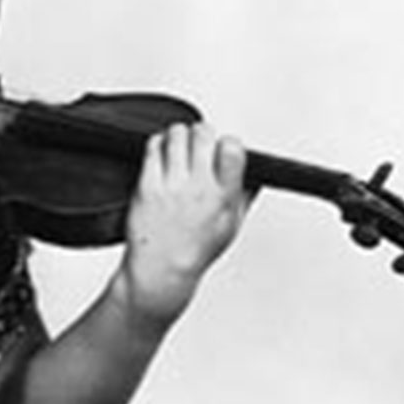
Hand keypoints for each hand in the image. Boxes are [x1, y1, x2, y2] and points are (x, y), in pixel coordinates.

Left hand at [114, 122, 247, 324]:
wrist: (161, 270)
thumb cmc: (194, 251)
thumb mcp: (230, 228)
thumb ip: (244, 198)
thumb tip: (256, 175)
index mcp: (223, 197)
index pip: (232, 149)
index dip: (226, 142)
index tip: (221, 147)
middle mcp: (198, 189)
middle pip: (203, 134)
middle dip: (201, 133)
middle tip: (197, 143)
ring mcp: (171, 187)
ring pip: (176, 135)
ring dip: (178, 135)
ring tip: (178, 146)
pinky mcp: (147, 186)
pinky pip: (153, 148)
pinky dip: (157, 143)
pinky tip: (160, 152)